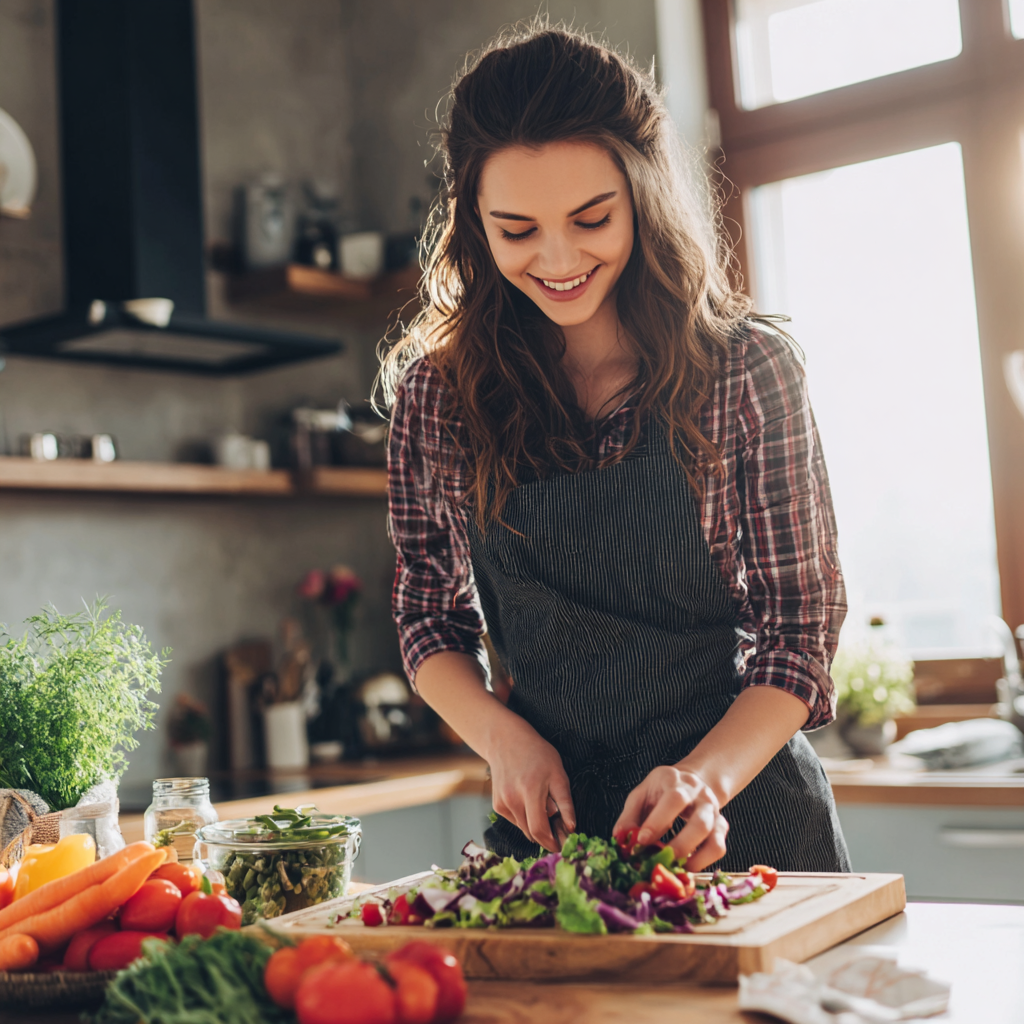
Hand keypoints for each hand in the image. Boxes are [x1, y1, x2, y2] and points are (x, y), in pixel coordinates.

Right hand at [487, 718, 575, 852]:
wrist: (505, 741)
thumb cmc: (537, 754)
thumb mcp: (558, 773)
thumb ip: (565, 803)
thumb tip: (572, 828)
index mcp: (530, 791)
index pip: (539, 829)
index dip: (552, 843)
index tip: (562, 847)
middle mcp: (512, 800)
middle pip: (531, 833)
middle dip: (546, 838)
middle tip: (559, 833)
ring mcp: (502, 803)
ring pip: (523, 828)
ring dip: (535, 827)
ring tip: (545, 809)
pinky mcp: (497, 805)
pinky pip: (515, 820)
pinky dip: (525, 818)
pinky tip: (529, 801)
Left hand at [613, 765, 727, 871]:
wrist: (690, 781)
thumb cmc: (661, 790)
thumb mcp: (642, 793)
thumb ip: (630, 815)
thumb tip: (620, 838)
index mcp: (676, 781)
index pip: (674, 799)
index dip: (658, 822)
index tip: (641, 841)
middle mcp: (700, 795)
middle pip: (700, 822)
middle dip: (680, 846)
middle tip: (661, 861)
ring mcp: (714, 811)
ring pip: (714, 837)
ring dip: (694, 858)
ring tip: (674, 868)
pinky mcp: (721, 826)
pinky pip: (718, 848)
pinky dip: (703, 862)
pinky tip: (685, 867)